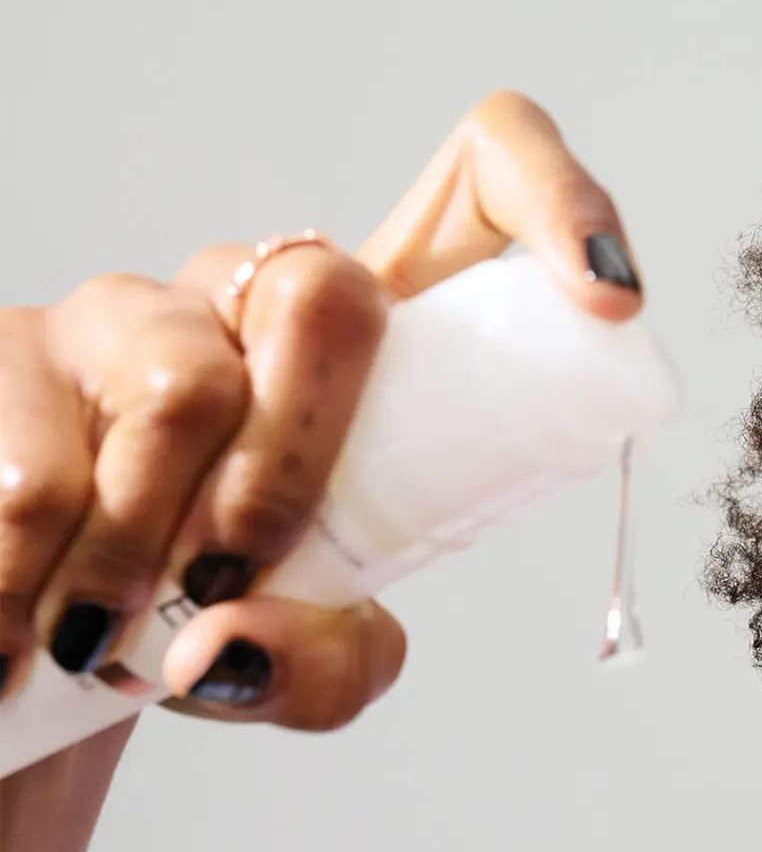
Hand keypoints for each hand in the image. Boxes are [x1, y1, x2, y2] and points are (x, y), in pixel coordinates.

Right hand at [0, 91, 642, 851]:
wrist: (66, 651)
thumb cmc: (220, 630)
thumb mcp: (311, 666)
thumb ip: (321, 664)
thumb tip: (226, 641)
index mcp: (363, 355)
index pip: (482, 185)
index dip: (559, 206)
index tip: (611, 305)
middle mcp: (248, 300)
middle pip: (329, 291)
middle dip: (300, 461)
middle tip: (236, 570)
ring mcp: (122, 314)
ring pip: (182, 378)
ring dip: (152, 541)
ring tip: (99, 632)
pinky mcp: (1, 354)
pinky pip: (31, 456)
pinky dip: (32, 571)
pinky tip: (24, 627)